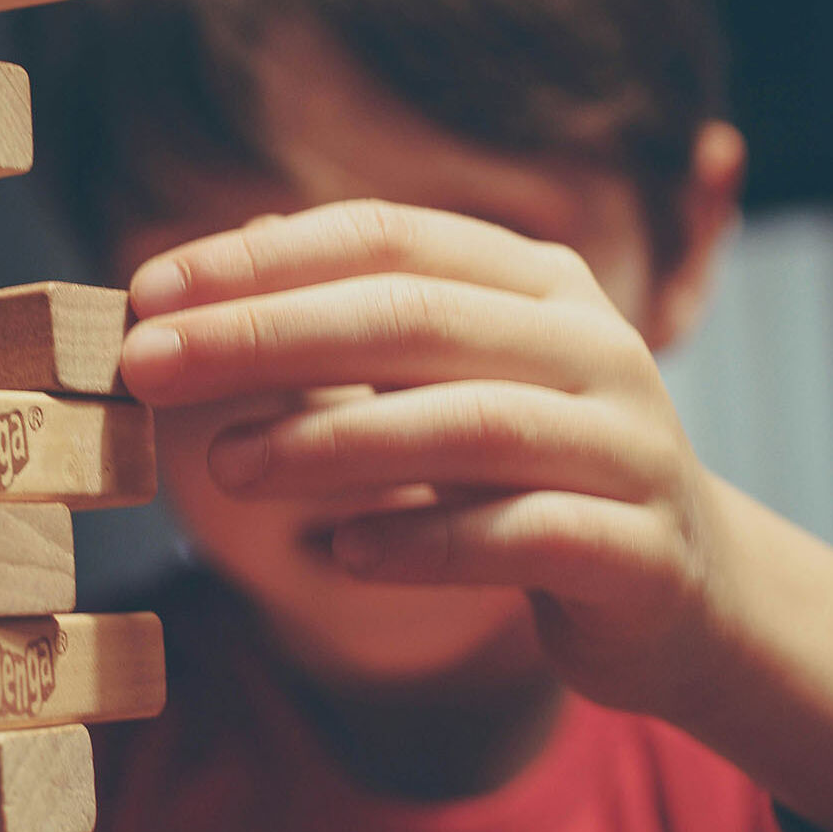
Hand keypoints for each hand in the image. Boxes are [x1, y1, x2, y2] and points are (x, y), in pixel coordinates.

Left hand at [118, 200, 730, 715]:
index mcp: (538, 282)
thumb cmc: (531, 473)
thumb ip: (361, 321)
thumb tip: (231, 254)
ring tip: (224, 466)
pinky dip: (422, 542)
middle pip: (414, 316)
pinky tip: (338, 555)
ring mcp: (627, 446)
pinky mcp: (639, 551)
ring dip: (329, 440)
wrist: (687, 596)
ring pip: (469, 424)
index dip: (260, 259)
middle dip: (265, 334)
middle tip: (148, 365)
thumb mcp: (452, 379)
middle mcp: (592, 345)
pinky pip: (521, 536)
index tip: (145, 290)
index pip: (386, 236)